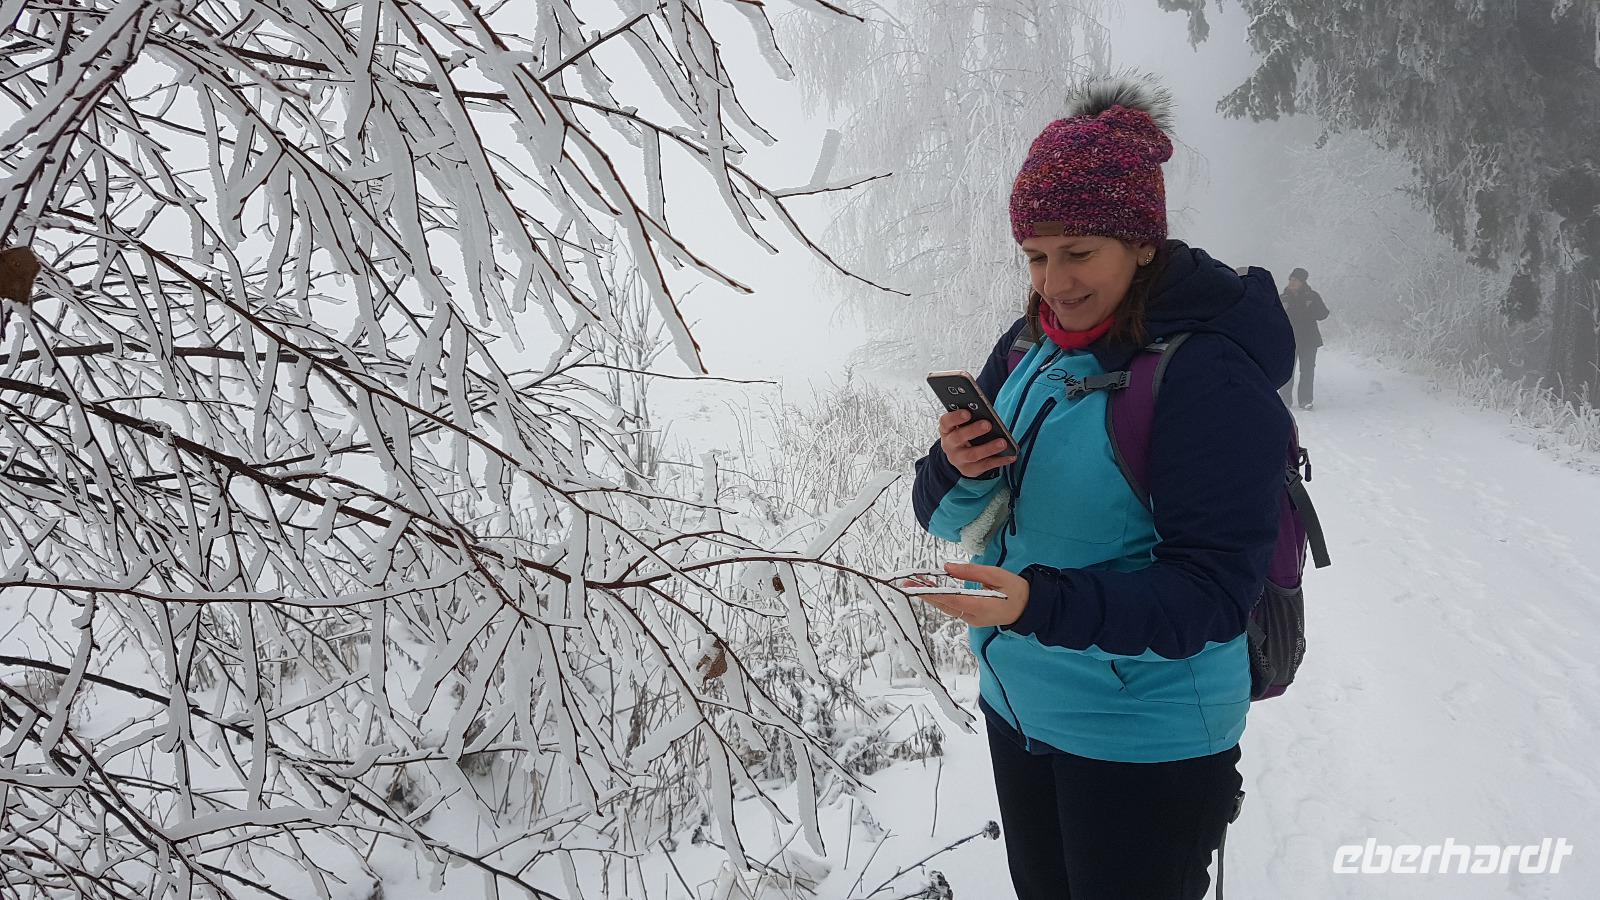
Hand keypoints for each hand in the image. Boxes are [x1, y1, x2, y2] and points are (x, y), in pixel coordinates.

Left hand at [903, 562, 1028, 627]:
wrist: (1029, 608)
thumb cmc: (1015, 589)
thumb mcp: (996, 575)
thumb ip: (971, 571)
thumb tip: (947, 567)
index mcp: (980, 607)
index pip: (951, 600)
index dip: (932, 593)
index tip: (916, 587)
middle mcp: (973, 618)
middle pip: (945, 606)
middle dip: (926, 594)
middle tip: (908, 583)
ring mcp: (972, 621)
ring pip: (948, 608)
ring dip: (932, 596)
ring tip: (916, 584)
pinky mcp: (972, 619)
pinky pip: (953, 609)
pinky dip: (942, 599)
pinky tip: (932, 590)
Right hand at [938, 409, 1016, 477]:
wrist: (959, 456)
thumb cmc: (964, 434)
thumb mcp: (962, 426)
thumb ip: (971, 419)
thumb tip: (987, 414)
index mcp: (947, 430)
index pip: (946, 422)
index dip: (955, 417)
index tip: (968, 413)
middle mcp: (949, 445)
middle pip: (959, 437)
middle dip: (973, 430)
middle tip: (988, 424)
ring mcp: (958, 459)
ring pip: (973, 454)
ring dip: (989, 448)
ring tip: (1003, 442)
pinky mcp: (969, 470)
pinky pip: (985, 465)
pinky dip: (999, 461)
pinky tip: (1010, 456)